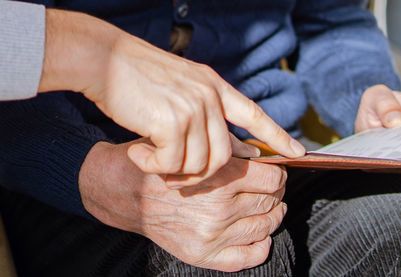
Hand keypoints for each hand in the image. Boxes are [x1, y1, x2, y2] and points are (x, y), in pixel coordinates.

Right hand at [39, 10, 303, 178]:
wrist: (102, 58)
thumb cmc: (132, 76)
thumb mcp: (178, 87)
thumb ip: (203, 110)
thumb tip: (231, 147)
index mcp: (212, 84)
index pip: (254, 113)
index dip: (277, 136)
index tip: (299, 152)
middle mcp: (208, 94)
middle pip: (225, 156)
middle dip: (203, 174)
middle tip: (174, 174)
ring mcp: (192, 107)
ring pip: (200, 164)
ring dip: (174, 171)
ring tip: (151, 158)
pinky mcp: (171, 121)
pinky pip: (173, 165)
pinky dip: (155, 168)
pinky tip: (139, 155)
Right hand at [80, 137, 287, 271]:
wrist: (121, 191)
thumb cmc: (157, 161)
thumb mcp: (191, 145)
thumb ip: (230, 148)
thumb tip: (264, 155)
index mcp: (217, 177)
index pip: (272, 178)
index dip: (278, 173)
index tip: (275, 171)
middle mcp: (218, 208)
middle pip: (271, 202)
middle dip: (275, 192)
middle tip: (271, 187)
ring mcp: (211, 235)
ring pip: (264, 227)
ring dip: (271, 216)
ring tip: (268, 208)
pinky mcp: (203, 254)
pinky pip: (247, 256)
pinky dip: (260, 245)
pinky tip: (259, 234)